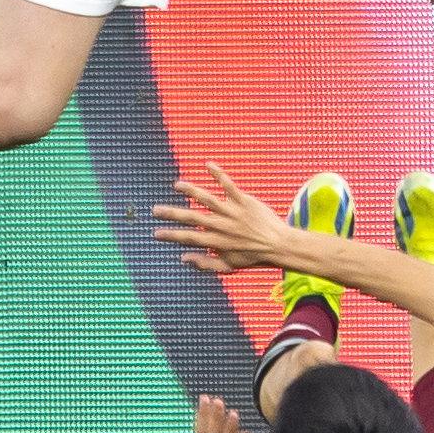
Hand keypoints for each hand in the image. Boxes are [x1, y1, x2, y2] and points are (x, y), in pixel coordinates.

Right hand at [154, 163, 296, 272]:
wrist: (278, 245)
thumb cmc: (252, 257)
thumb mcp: (227, 267)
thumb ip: (204, 264)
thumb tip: (182, 258)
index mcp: (215, 242)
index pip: (188, 238)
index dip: (171, 235)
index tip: (156, 232)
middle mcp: (221, 226)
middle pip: (192, 218)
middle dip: (172, 213)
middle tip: (155, 209)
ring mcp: (232, 212)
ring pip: (207, 198)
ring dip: (191, 190)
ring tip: (177, 185)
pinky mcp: (244, 201)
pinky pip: (228, 185)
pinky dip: (218, 174)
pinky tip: (207, 164)